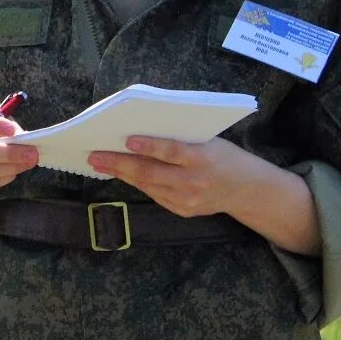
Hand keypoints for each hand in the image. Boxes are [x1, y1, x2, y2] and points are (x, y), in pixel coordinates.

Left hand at [88, 136, 263, 217]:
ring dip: (121, 174)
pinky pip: (153, 194)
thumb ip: (180, 138)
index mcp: (202, 158)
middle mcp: (193, 181)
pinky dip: (135, 182)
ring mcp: (187, 200)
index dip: (150, 146)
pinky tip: (120, 173)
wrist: (246, 189)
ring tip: (100, 163)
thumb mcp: (208, 140)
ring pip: (147, 185)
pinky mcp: (182, 210)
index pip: (172, 151)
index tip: (128, 140)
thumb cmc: (223, 155)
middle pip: (151, 172)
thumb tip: (141, 129)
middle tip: (94, 155)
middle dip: (119, 163)